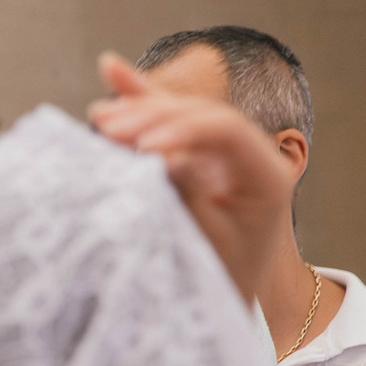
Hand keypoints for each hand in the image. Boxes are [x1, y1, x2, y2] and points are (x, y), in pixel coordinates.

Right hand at [87, 53, 291, 297]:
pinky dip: (140, 99)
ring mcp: (223, 153)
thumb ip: (187, 196)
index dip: (182, 130)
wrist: (224, 297)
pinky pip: (168, 121)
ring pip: (181, 114)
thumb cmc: (216, 276)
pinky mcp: (196, 154)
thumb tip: (162, 157)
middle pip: (201, 115)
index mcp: (265, 176)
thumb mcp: (206, 243)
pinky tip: (111, 68)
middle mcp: (249, 155)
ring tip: (100, 114)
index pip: (226, 131)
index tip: (141, 147)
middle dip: (153, 115)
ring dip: (139, 108)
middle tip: (107, 125)